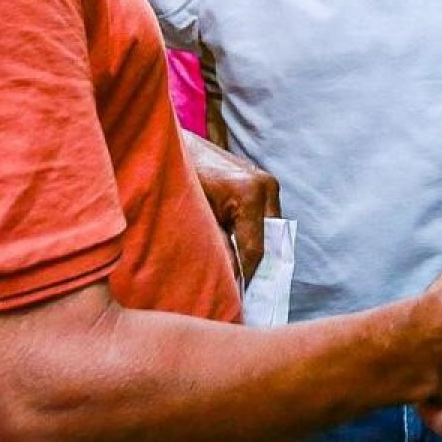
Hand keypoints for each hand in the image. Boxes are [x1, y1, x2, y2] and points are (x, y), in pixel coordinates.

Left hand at [185, 134, 279, 282]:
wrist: (173, 144)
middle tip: (239, 291)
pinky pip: (263, 218)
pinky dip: (252, 234)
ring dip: (253, 248)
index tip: (237, 297)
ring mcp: (267, 183)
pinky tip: (237, 250)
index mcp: (250, 194)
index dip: (245, 275)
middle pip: (267, 241)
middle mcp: (266, 187)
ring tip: (237, 272)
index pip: (255, 249)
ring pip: (268, 230)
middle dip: (253, 265)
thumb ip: (217, 247)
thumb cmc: (179, 177)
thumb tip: (232, 281)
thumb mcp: (196, 217)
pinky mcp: (263, 182)